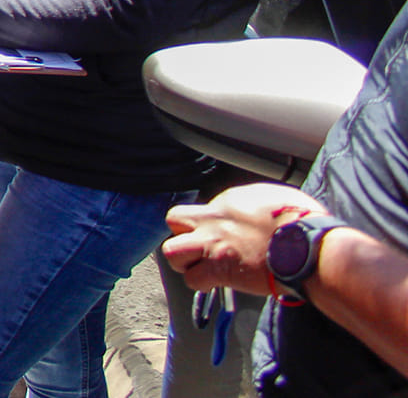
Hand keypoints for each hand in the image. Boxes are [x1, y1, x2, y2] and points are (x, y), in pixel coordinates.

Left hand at [163, 182, 326, 295]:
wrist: (308, 247)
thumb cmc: (303, 223)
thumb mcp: (277, 197)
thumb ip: (256, 203)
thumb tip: (256, 210)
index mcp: (229, 202)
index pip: (201, 208)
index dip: (208, 224)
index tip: (223, 235)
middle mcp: (214, 220)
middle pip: (173, 219)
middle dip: (182, 235)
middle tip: (200, 247)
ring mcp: (213, 245)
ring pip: (172, 251)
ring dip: (184, 261)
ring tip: (201, 267)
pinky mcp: (219, 270)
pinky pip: (192, 279)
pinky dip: (200, 283)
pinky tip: (214, 283)